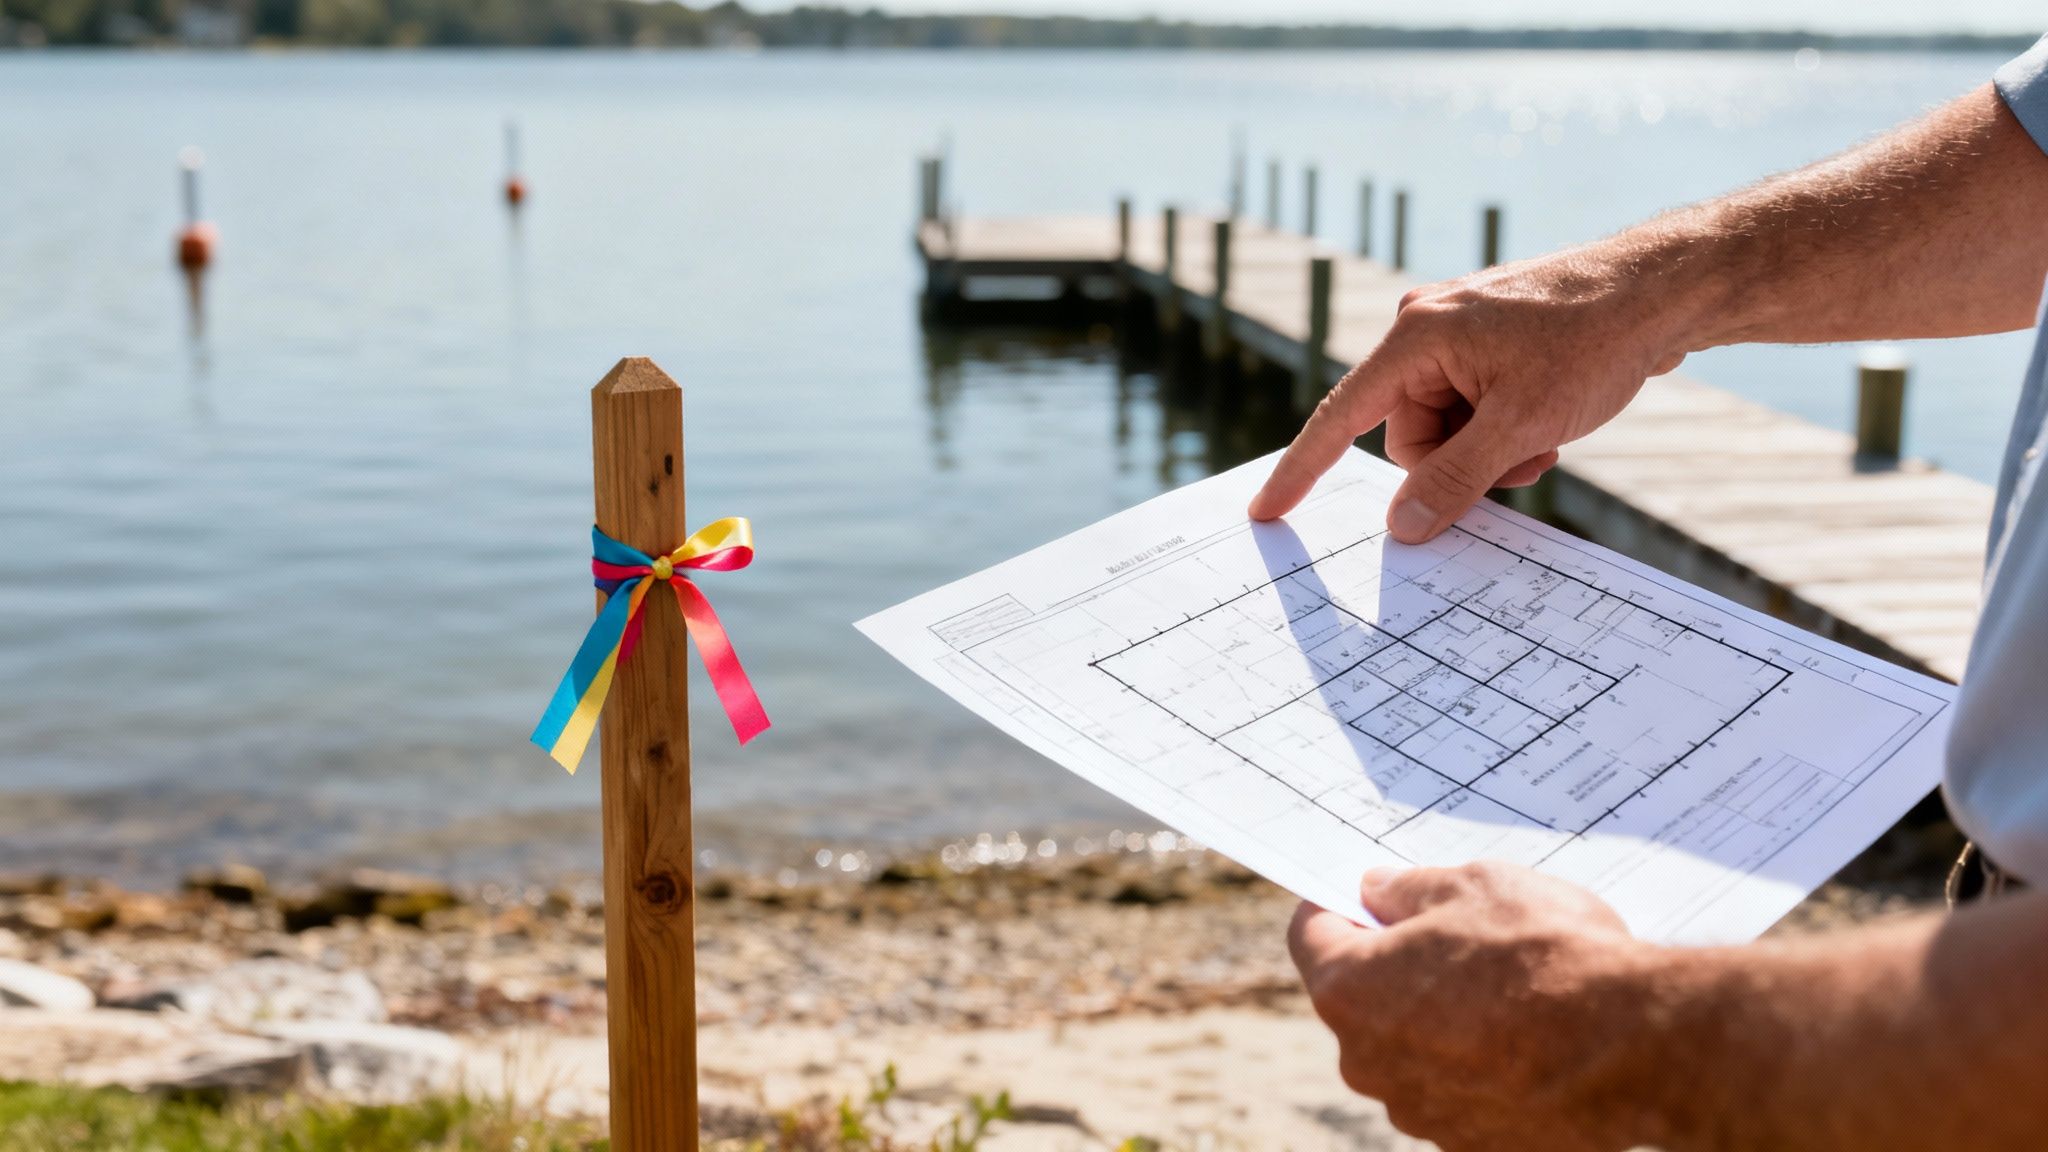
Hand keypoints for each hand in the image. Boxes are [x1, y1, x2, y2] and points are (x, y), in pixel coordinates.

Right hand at [1248, 247, 1693, 540]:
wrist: (1664, 289)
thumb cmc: (1595, 340)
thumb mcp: (1522, 426)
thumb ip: (1454, 481)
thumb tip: (1401, 528)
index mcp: (1416, 338)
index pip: (1342, 416)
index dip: (1302, 469)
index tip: (1267, 512)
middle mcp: (1426, 331)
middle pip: (1406, 435)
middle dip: (1455, 463)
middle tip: (1517, 461)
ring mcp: (1459, 336)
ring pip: (1444, 430)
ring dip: (1487, 451)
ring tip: (1542, 440)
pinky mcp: (1489, 345)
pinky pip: (1472, 410)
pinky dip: (1503, 431)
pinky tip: (1547, 424)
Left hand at [1288, 862, 1673, 1151]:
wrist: (1636, 1045)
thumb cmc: (1546, 955)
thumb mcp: (1473, 885)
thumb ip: (1409, 890)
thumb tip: (1379, 892)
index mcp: (1349, 990)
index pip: (1310, 934)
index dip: (1335, 904)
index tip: (1366, 891)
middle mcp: (1368, 1063)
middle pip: (1358, 997)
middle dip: (1393, 963)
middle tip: (1453, 933)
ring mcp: (1419, 1111)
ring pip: (1408, 1049)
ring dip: (1438, 1019)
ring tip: (1506, 988)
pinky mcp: (1470, 1143)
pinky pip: (1457, 1090)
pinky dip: (1478, 1064)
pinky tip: (1530, 1038)